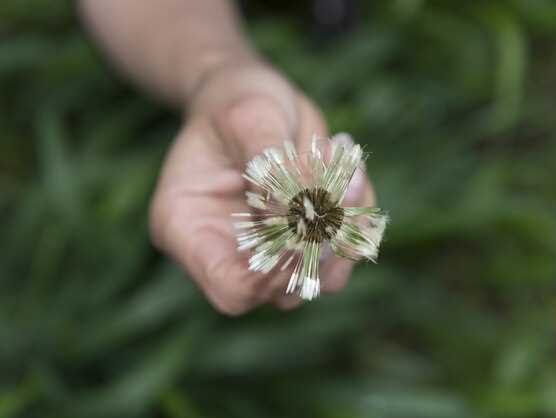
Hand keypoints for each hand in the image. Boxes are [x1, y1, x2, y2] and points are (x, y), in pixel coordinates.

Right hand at [149, 59, 375, 314]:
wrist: (252, 96)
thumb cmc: (236, 101)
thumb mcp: (249, 118)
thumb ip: (272, 166)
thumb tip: (304, 210)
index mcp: (188, 228)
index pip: (232, 287)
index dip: (277, 271)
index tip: (312, 222)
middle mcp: (227, 250)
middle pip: (280, 290)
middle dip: (323, 245)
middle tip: (348, 184)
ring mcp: (268, 250)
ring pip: (321, 277)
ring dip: (348, 230)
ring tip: (351, 171)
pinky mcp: (302, 240)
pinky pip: (343, 250)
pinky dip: (359, 217)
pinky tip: (353, 173)